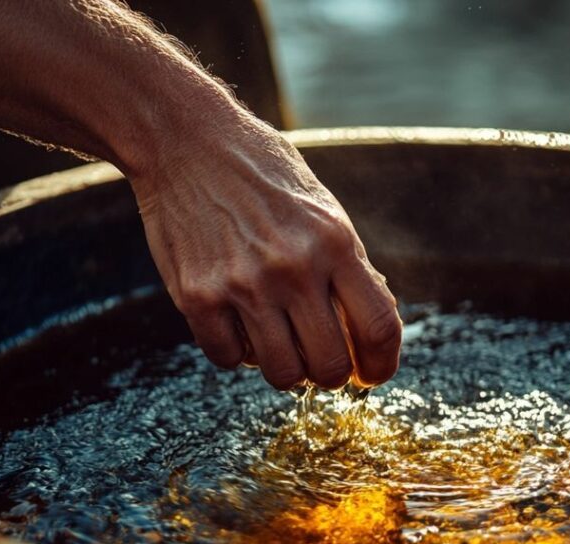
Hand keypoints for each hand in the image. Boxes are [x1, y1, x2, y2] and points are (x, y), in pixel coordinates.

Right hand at [127, 112, 401, 389]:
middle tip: (321, 360)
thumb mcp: (324, 212)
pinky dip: (238, 352)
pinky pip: (229, 359)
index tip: (372, 374)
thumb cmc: (264, 178)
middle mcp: (293, 268)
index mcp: (335, 243)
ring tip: (280, 343)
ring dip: (287, 370)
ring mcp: (243, 285)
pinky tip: (238, 324)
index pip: (379, 327)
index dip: (381, 364)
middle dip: (332, 374)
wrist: (188, 143)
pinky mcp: (198, 297)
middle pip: (331, 366)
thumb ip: (348, 269)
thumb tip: (368, 332)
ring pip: (283, 374)